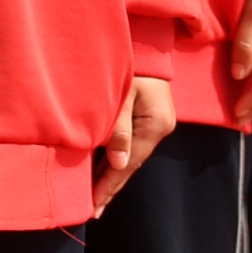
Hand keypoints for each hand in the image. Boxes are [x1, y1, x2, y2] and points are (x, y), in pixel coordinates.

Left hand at [94, 74, 176, 210]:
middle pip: (131, 165)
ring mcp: (155, 124)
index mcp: (155, 126)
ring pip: (130, 156)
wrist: (145, 42)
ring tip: (96, 197)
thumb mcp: (123, 94)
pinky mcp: (148, 118)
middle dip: (111, 186)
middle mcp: (158, 129)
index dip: (110, 186)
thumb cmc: (131, 64)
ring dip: (112, 174)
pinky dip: (116, 158)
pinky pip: (131, 144)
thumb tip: (118, 164)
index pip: (129, 165)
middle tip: (93, 210)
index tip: (94, 206)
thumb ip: (119, 128)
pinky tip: (104, 168)